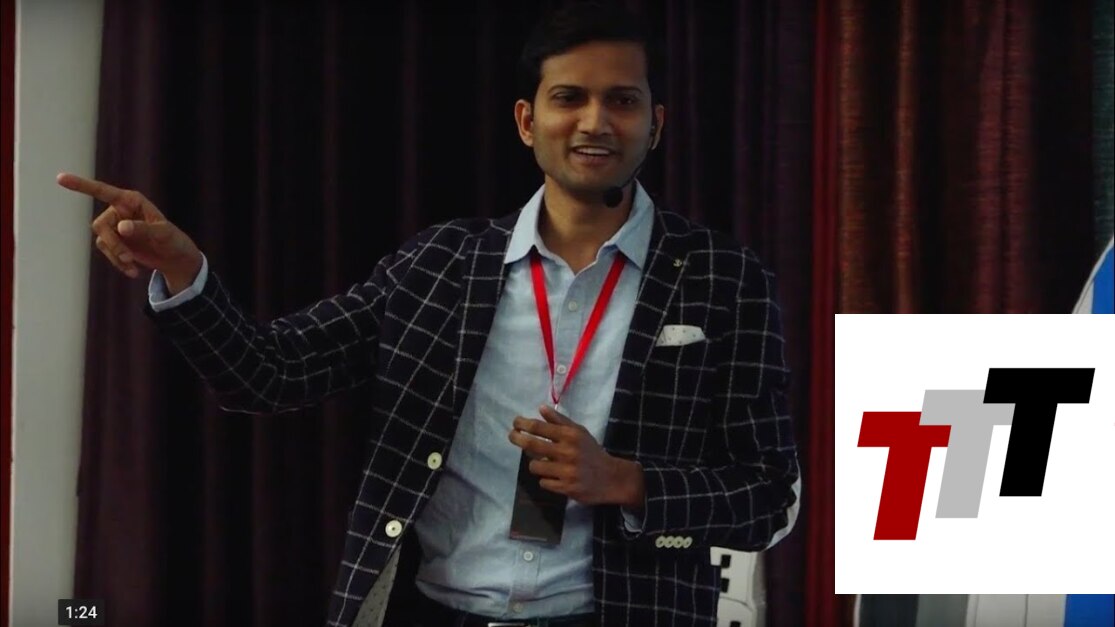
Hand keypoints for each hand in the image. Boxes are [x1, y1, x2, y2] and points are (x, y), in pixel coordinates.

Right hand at [57, 172, 201, 291]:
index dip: (81, 185)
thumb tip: (121, 227)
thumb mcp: (164, 234)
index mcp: (131, 200)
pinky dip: (118, 263)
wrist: (174, 257)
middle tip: (128, 258)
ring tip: (133, 266)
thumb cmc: (172, 239)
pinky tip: (133, 271)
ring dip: (116, 255)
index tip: (60, 178)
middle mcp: (119, 210)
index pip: (103, 192)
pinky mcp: (114, 241)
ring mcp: (115, 226)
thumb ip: (143, 229)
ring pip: (102, 240)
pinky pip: (107, 252)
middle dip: (113, 244)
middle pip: (100, 225)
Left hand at [508, 405, 641, 506]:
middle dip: (517, 439)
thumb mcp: (579, 432)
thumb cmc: (591, 452)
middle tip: (512, 436)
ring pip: (535, 466)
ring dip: (535, 464)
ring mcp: (566, 471)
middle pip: (532, 445)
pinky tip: (554, 476)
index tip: (515, 422)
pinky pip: (544, 483)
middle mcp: (567, 452)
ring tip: (543, 463)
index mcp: (570, 436)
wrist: (611, 478)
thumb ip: (559, 421)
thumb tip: (541, 408)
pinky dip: (546, 479)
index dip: (523, 424)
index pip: (540, 427)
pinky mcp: (566, 488)